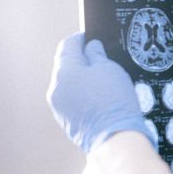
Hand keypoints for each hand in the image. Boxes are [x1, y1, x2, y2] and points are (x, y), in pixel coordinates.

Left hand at [47, 33, 155, 152]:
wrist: (116, 137)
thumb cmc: (114, 101)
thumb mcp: (110, 69)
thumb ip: (97, 55)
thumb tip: (91, 48)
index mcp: (64, 72)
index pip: (67, 46)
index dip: (80, 38)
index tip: (91, 37)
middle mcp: (56, 88)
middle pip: (66, 65)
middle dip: (82, 60)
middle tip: (102, 58)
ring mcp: (59, 106)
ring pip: (69, 84)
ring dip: (82, 78)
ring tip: (103, 80)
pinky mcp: (66, 120)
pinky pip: (72, 99)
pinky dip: (83, 94)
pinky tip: (100, 97)